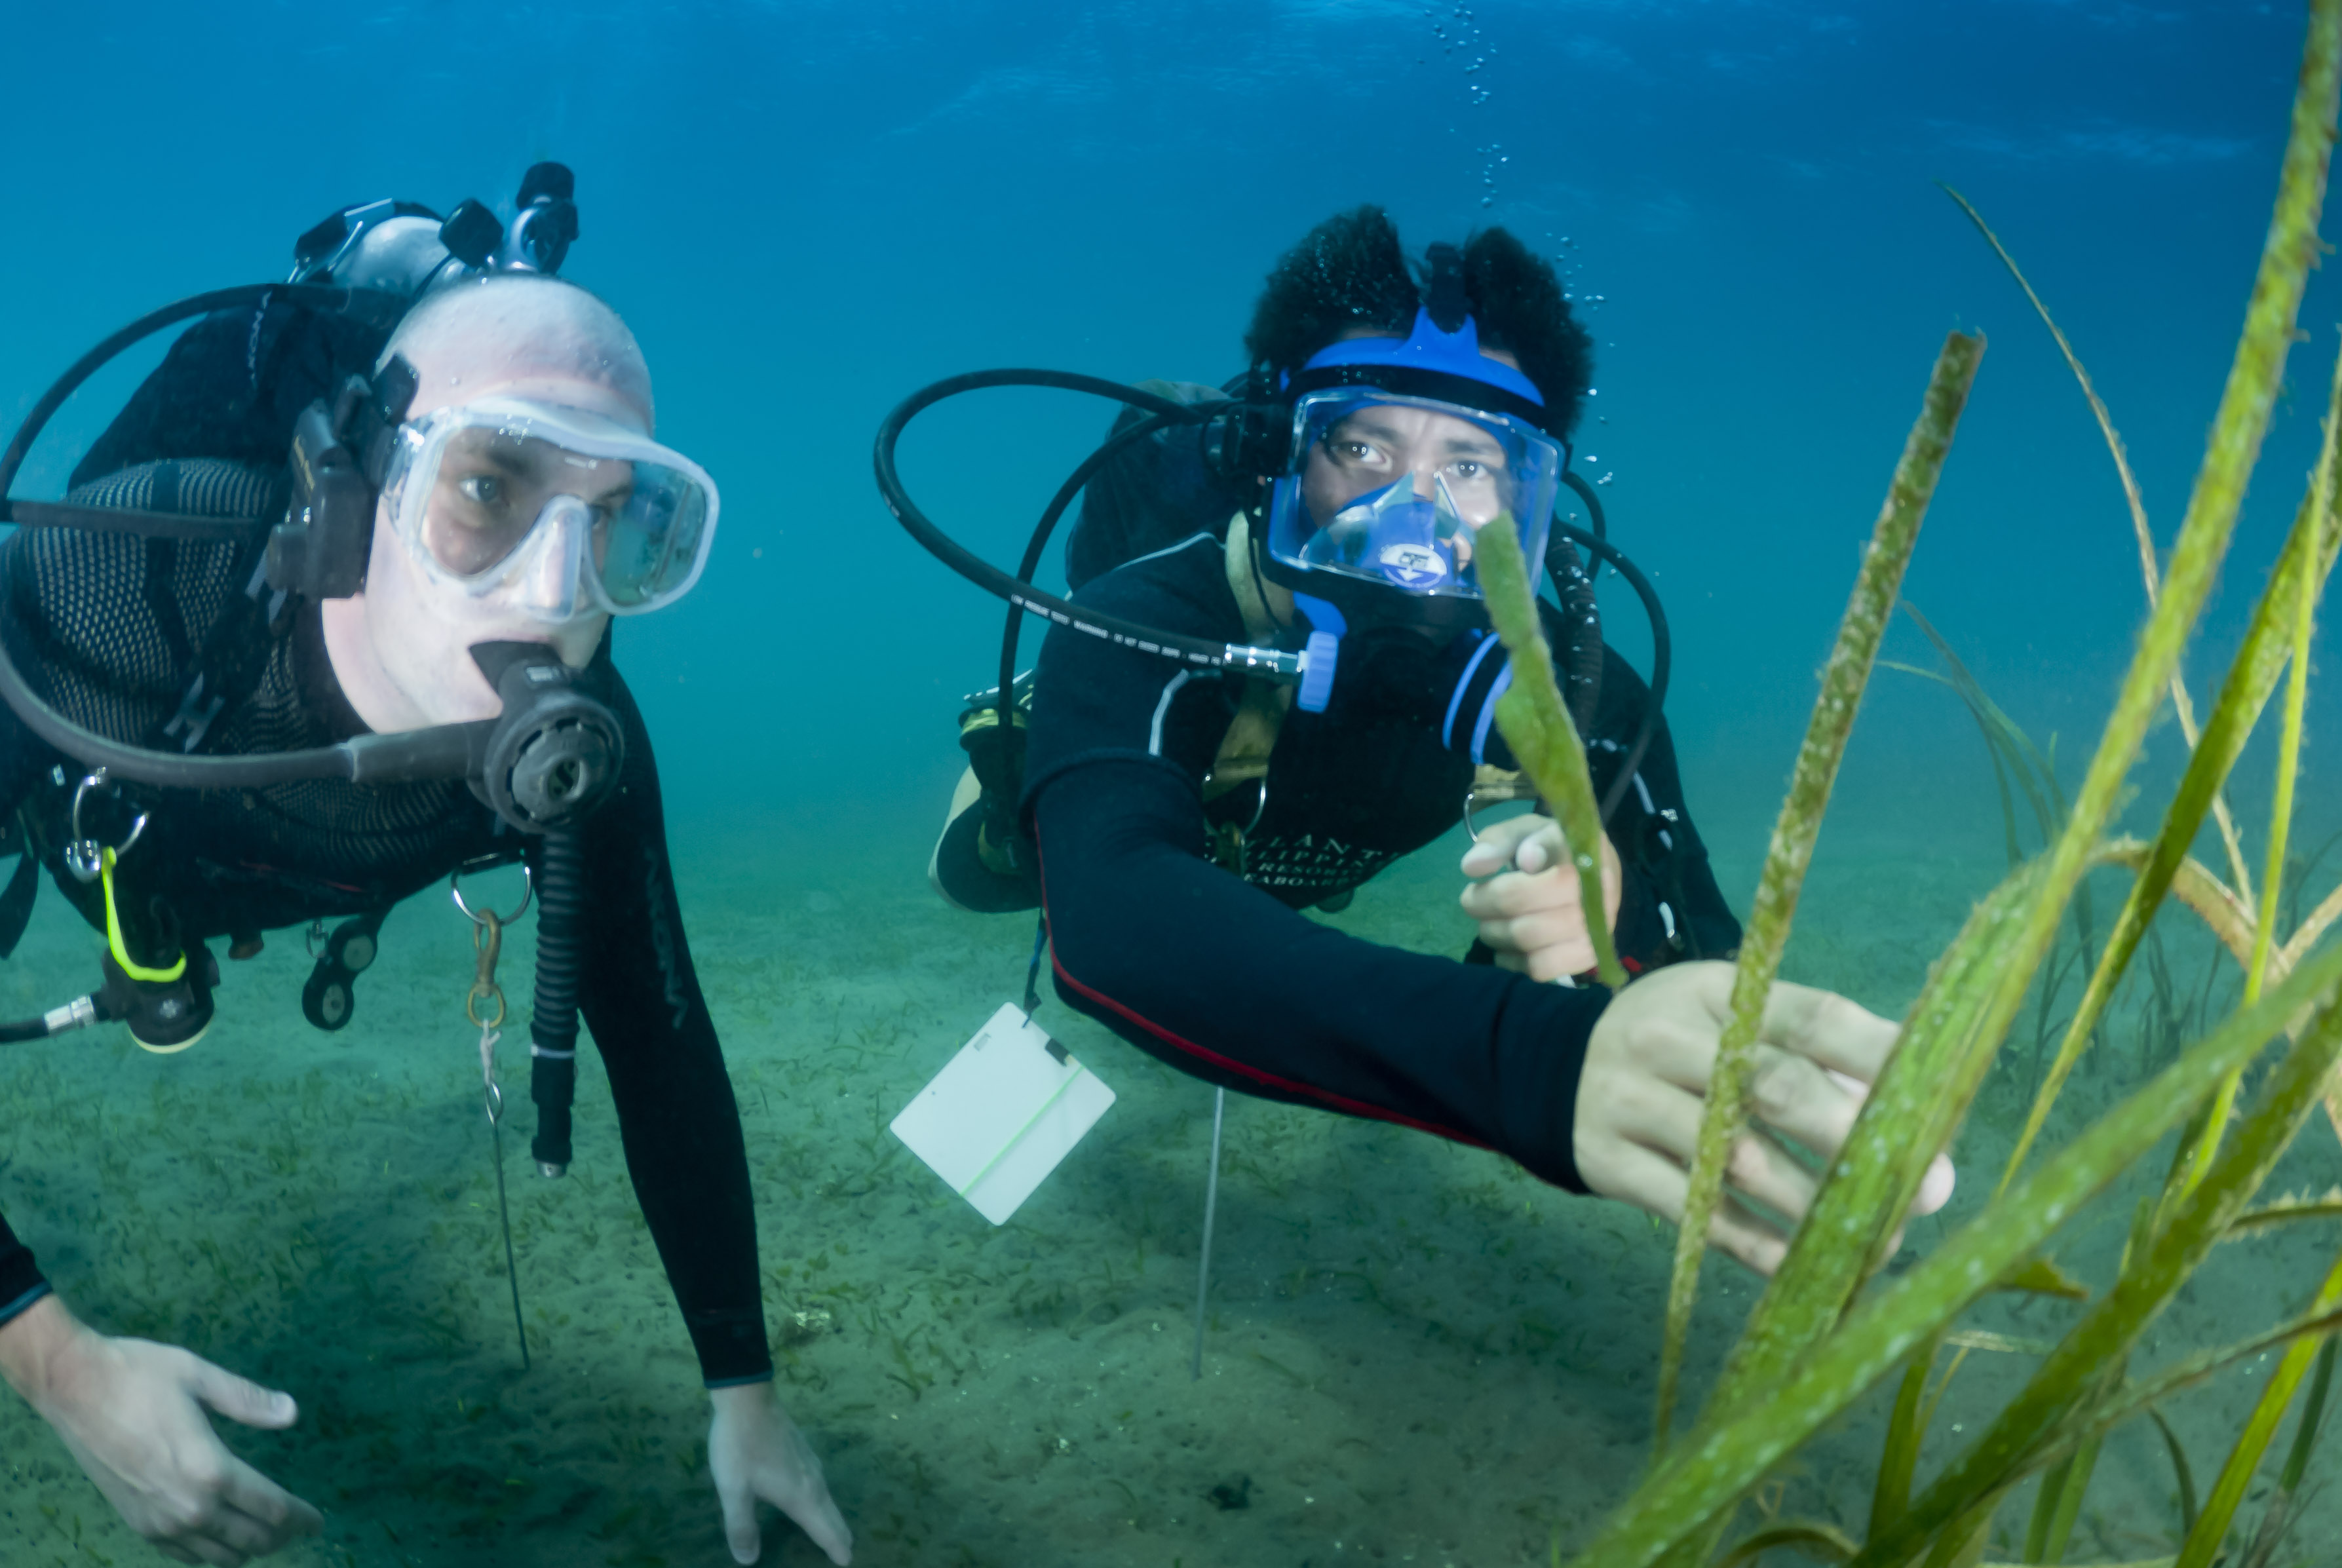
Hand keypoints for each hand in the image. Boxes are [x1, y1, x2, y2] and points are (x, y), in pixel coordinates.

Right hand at [0, 1295, 320, 1564]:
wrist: (72, 1388)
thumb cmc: (139, 1375)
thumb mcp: (200, 1376)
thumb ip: (249, 1400)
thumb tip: (292, 1412)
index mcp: (211, 1471)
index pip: (271, 1509)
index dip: (300, 1517)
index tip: (317, 1521)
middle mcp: (187, 1506)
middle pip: (250, 1539)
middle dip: (280, 1536)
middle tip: (297, 1526)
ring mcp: (158, 1521)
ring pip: (218, 1555)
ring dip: (247, 1548)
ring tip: (266, 1533)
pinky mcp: (136, 1523)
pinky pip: (183, 1554)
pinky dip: (209, 1551)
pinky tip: (220, 1537)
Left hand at [708, 1380, 851, 1564]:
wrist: (747, 1399)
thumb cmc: (740, 1446)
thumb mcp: (733, 1490)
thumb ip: (742, 1527)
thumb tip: (749, 1560)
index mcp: (798, 1495)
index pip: (824, 1529)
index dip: (835, 1547)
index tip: (848, 1562)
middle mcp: (811, 1481)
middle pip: (831, 1514)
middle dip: (840, 1535)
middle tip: (848, 1552)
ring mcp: (809, 1462)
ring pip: (827, 1498)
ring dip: (833, 1517)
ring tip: (836, 1530)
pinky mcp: (802, 1450)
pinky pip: (820, 1484)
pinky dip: (824, 1500)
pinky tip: (815, 1497)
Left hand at [1459, 812, 1623, 979]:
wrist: (1590, 872)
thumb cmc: (1550, 846)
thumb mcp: (1525, 830)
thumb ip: (1499, 841)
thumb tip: (1472, 867)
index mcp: (1585, 853)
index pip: (1543, 871)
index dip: (1506, 881)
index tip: (1480, 876)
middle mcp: (1598, 893)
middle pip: (1524, 910)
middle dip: (1484, 907)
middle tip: (1471, 900)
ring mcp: (1597, 928)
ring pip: (1529, 941)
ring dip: (1495, 934)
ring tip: (1488, 922)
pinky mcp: (1588, 956)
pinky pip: (1541, 968)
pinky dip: (1514, 961)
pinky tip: (1506, 946)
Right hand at [1571, 962, 1956, 1274]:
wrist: (1549, 1072)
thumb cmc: (1677, 1049)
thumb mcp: (1729, 1023)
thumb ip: (1813, 1063)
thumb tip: (1914, 1131)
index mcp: (1718, 995)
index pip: (1809, 1017)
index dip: (1878, 1058)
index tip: (1937, 1105)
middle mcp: (1669, 1039)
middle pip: (1773, 1086)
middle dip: (1853, 1141)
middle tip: (1924, 1189)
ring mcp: (1633, 1100)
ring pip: (1737, 1163)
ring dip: (1816, 1209)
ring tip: (1877, 1241)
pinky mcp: (1610, 1161)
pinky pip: (1697, 1215)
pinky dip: (1757, 1246)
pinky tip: (1803, 1268)